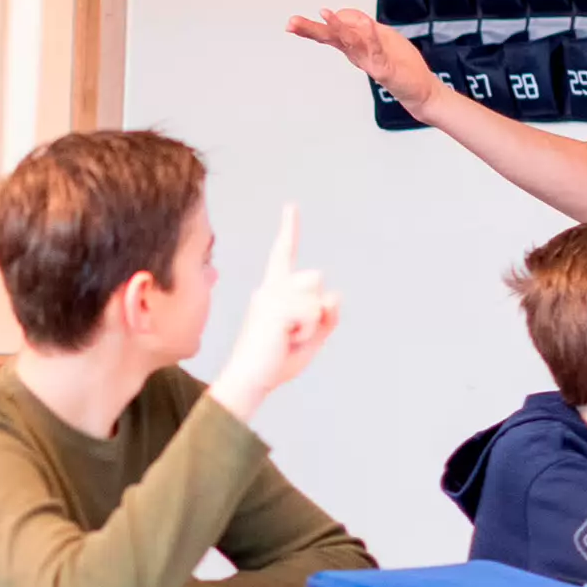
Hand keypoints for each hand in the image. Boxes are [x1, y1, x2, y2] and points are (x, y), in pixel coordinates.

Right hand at [207, 204, 340, 421]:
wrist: (251, 379)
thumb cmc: (276, 361)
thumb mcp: (312, 338)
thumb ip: (327, 317)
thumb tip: (336, 294)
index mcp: (274, 291)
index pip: (283, 254)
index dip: (289, 230)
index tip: (291, 207)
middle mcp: (269, 287)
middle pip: (315, 277)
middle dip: (317, 306)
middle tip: (294, 333)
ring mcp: (270, 295)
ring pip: (317, 296)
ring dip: (313, 323)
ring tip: (289, 338)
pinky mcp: (276, 307)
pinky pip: (313, 312)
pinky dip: (308, 331)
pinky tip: (286, 340)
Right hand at [288, 6, 438, 111]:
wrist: (420, 92)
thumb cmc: (401, 65)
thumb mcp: (381, 37)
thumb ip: (362, 27)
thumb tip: (341, 13)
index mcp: (356, 47)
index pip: (332, 32)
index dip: (318, 24)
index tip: (298, 20)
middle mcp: (358, 54)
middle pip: (332, 38)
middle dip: (311, 29)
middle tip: (291, 23)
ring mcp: (370, 62)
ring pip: (349, 42)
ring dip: (337, 27)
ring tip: (323, 14)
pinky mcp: (385, 69)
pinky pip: (376, 50)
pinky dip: (370, 37)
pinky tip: (365, 24)